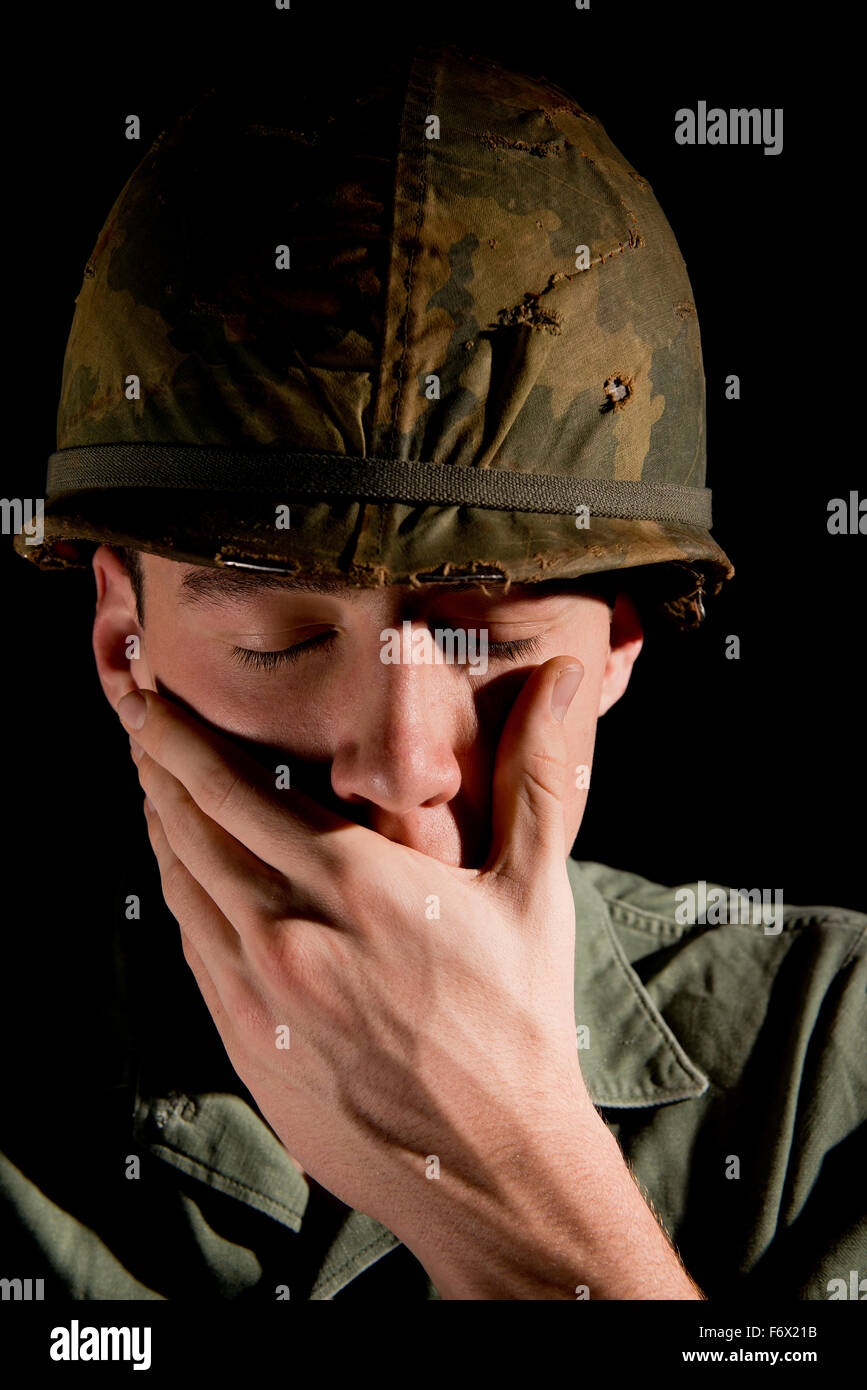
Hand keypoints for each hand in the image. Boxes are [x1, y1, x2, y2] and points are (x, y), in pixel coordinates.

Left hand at [118, 658, 594, 1274]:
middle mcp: (289, 932)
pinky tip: (184, 878)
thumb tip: (563, 679)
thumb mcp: (534, 891)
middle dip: (157, 769)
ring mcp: (258, 994)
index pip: (233, 790)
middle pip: (190, 830)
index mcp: (353, 884)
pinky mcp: (246, 1043)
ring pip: (182, 887)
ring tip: (152, 788)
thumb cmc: (518, 1024)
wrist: (489, 1166)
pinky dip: (177, 896)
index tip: (146, 700)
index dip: (179, 739)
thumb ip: (538, 776)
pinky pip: (191, 949)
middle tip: (137, 726)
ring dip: (159, 827)